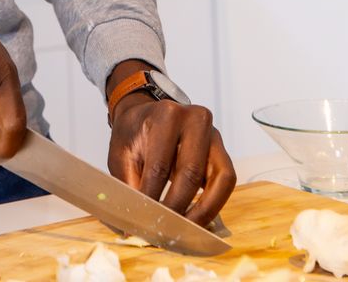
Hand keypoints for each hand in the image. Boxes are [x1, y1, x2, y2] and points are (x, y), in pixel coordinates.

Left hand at [108, 90, 235, 226]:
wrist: (143, 115)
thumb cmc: (133, 133)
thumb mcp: (121, 154)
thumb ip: (128, 185)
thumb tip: (134, 223)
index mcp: (166, 115)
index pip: (160, 166)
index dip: (152, 199)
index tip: (143, 223)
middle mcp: (194, 119)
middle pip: (190, 173)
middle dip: (176, 208)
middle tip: (163, 231)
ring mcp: (212, 134)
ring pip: (219, 179)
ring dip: (203, 211)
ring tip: (184, 230)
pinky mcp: (221, 150)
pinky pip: (226, 180)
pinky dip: (214, 203)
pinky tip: (197, 218)